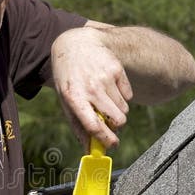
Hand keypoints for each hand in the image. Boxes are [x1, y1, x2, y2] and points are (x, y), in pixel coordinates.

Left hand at [51, 26, 133, 148]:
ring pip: (124, 109)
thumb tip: (89, 150)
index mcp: (74, 98)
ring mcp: (105, 78)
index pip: (94, 125)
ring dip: (118, 110)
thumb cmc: (69, 79)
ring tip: (105, 99)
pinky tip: (109, 86)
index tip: (113, 145)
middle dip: (117, 126)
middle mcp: (91, 88)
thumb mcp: (66, 101)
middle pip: (117, 120)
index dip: (106, 138)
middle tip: (110, 122)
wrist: (75, 45)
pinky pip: (129, 95)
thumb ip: (78, 125)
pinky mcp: (117, 70)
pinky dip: (122, 96)